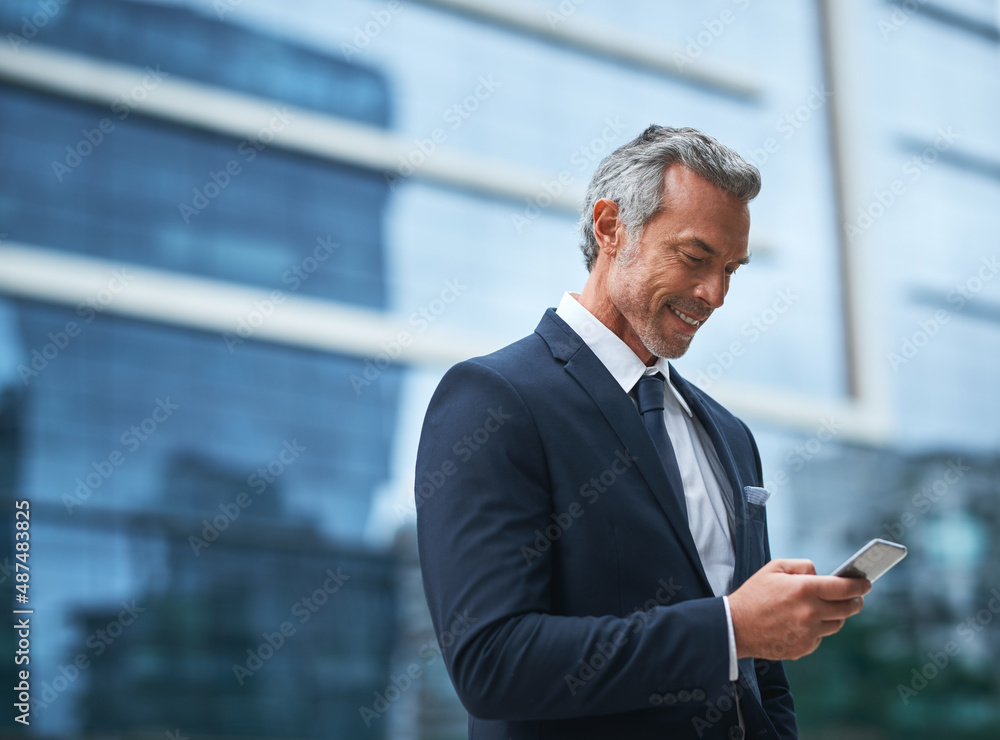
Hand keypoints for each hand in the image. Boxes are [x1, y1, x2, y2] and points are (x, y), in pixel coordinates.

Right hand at [728, 559, 869, 660]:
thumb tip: (821, 574)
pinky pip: (821, 637)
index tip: (866, 582)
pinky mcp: (804, 648)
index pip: (845, 588)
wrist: (736, 626)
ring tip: (826, 608)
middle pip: (848, 608)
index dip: (860, 584)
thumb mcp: (774, 568)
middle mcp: (810, 612)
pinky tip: (803, 622)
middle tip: (856, 597)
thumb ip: (802, 566)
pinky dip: (818, 629)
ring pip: (837, 624)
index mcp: (804, 589)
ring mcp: (809, 633)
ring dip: (837, 615)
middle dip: (856, 601)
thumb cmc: (754, 595)